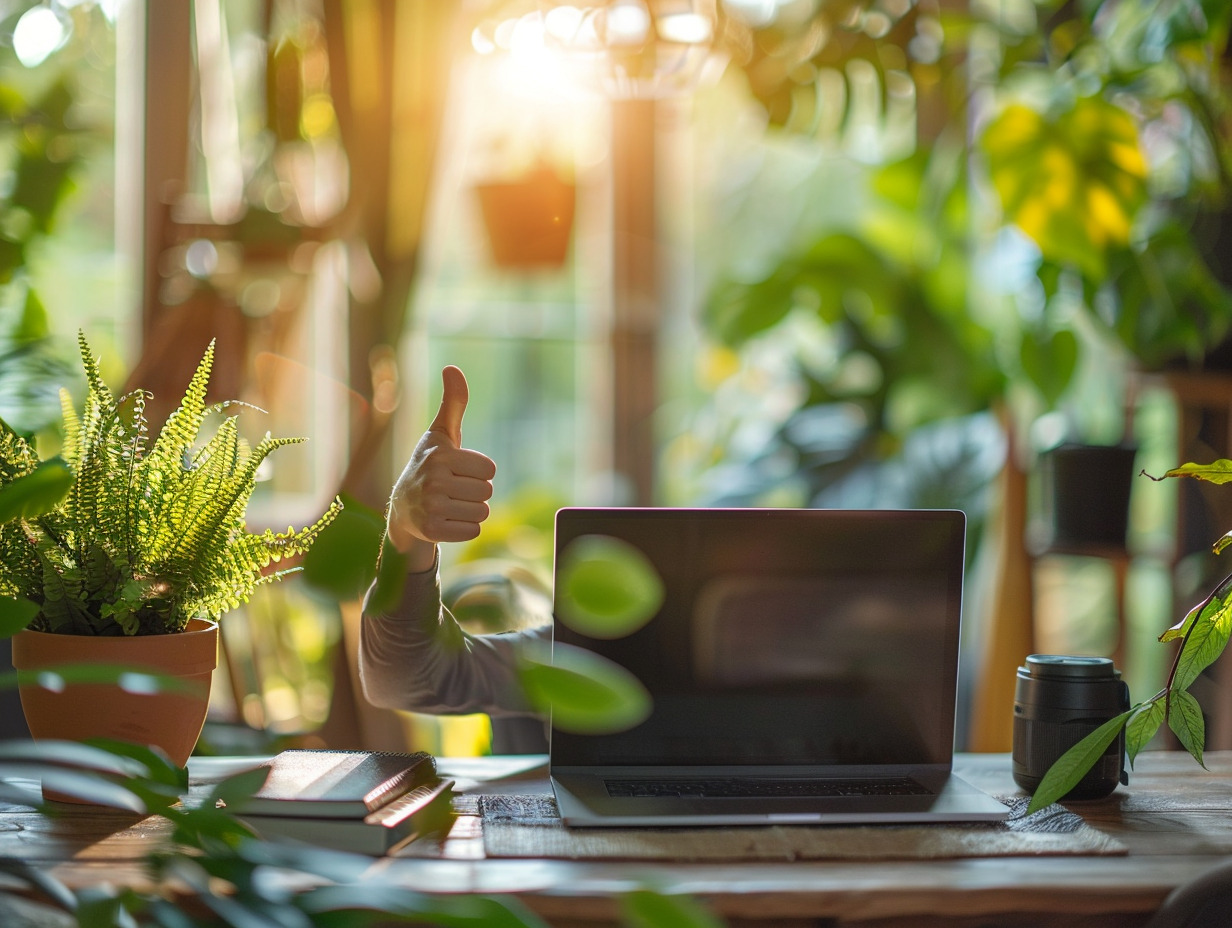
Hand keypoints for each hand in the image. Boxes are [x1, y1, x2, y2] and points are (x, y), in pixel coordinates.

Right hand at [387, 366, 496, 570]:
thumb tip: (452, 368)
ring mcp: (432, 507)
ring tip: (449, 505)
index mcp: (441, 455)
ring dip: (470, 511)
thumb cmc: (429, 465)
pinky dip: (463, 528)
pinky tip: (446, 520)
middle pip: (487, 492)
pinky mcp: (432, 531)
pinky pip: (473, 531)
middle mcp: (434, 481)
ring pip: (482, 513)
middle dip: (475, 492)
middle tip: (452, 490)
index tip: (457, 471)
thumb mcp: (441, 434)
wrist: (402, 508)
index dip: (477, 471)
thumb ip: (453, 402)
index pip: (489, 469)